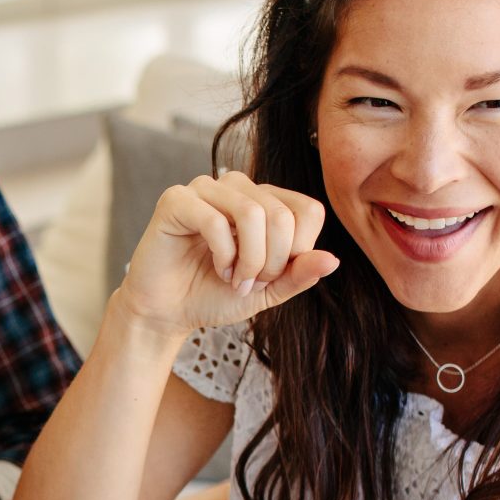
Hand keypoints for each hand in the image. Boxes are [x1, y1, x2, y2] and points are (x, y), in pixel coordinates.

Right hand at [112, 171, 340, 337]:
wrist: (167, 313)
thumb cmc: (213, 296)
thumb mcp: (268, 291)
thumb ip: (299, 275)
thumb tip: (333, 260)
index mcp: (264, 200)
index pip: (308, 211)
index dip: (298, 252)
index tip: (272, 277)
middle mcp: (237, 187)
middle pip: (282, 215)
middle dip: (272, 262)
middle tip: (250, 283)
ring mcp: (205, 188)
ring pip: (252, 212)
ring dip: (249, 259)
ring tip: (234, 279)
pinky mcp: (176, 200)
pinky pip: (215, 220)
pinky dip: (223, 255)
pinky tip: (216, 269)